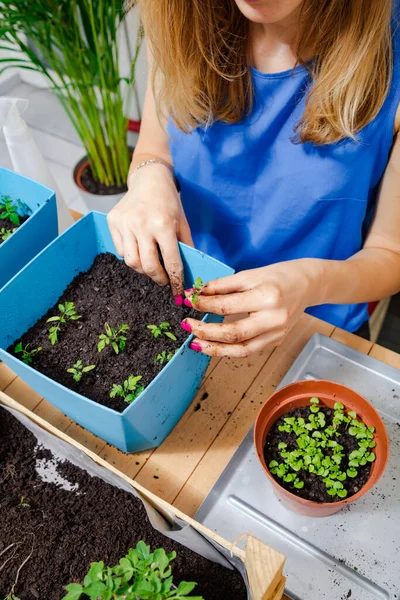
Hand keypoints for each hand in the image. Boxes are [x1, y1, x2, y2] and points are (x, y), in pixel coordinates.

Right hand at [107, 164, 192, 300]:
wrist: (149, 179)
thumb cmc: (169, 202)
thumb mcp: (183, 223)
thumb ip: (185, 247)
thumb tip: (188, 273)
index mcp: (163, 224)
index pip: (171, 262)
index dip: (176, 280)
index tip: (178, 290)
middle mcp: (142, 224)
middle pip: (148, 266)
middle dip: (158, 279)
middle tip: (164, 280)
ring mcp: (124, 223)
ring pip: (131, 261)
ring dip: (143, 269)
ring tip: (151, 265)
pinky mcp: (112, 221)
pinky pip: (120, 250)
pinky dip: (130, 255)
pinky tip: (139, 249)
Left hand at [182, 259, 321, 356]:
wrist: (308, 284)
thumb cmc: (278, 276)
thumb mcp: (249, 275)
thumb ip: (222, 286)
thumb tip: (196, 294)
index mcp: (267, 297)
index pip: (227, 306)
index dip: (203, 305)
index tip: (188, 300)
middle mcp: (273, 319)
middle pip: (232, 333)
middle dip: (205, 331)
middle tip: (187, 325)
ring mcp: (276, 334)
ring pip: (240, 349)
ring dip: (214, 349)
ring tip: (195, 343)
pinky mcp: (276, 341)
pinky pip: (248, 350)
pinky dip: (229, 350)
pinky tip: (214, 345)